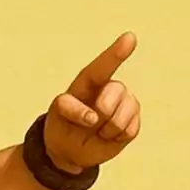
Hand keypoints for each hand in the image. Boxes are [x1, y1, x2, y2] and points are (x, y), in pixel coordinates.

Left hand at [43, 31, 141, 171]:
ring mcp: (122, 103)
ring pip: (126, 111)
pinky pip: (131, 129)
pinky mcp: (132, 120)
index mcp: (87, 83)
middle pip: (115, 91)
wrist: (71, 151)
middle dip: (103, 110)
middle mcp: (107, 88)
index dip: (116, 53)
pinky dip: (117, 138)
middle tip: (90, 124)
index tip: (130, 38)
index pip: (102, 67)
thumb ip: (71, 110)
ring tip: (97, 132)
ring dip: (108, 129)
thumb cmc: (63, 127)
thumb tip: (94, 117)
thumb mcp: (57, 116)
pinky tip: (108, 137)